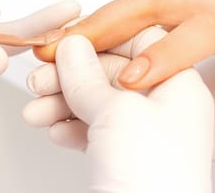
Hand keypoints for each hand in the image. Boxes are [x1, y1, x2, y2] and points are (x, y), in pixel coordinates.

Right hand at [24, 29, 213, 192]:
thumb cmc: (154, 181)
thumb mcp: (116, 113)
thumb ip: (88, 76)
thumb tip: (72, 47)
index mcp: (177, 84)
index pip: (137, 41)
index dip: (98, 37)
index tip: (65, 40)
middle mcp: (164, 106)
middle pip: (110, 72)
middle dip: (70, 75)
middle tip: (40, 77)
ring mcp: (145, 133)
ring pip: (97, 102)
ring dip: (62, 102)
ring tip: (36, 108)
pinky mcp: (126, 157)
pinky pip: (94, 130)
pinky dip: (70, 127)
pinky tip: (54, 128)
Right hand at [34, 0, 214, 117]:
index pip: (205, 29)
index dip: (166, 53)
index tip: (129, 81)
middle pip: (156, 1)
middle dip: (106, 26)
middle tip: (64, 51)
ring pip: (141, 0)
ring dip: (98, 21)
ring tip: (59, 46)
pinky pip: (142, 6)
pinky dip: (110, 21)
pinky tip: (85, 39)